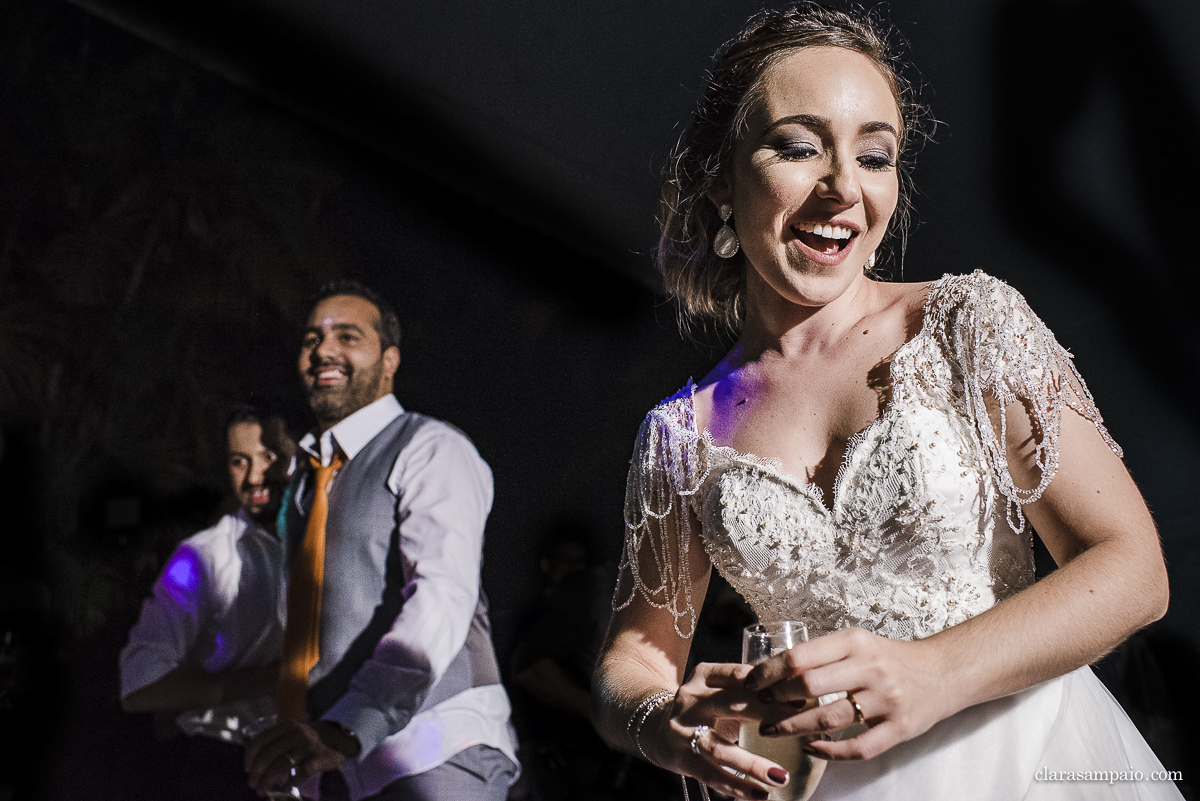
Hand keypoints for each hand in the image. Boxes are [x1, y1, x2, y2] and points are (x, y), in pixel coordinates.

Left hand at [244, 719, 358, 793]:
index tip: (247, 770)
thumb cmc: (306, 738)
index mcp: (286, 727)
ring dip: (268, 780)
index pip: (260, 741)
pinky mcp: (319, 758)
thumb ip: (274, 741)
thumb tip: (252, 762)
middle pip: (268, 755)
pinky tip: (286, 786)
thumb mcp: (291, 732)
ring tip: (262, 790)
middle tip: (252, 784)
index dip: (249, 757)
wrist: (336, 738)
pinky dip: (292, 781)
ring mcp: (308, 746)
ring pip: (281, 765)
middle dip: (257, 773)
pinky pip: (302, 771)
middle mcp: (296, 734)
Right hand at [643, 663, 795, 800]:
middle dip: (766, 716)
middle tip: (797, 727)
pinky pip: (711, 775)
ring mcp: (683, 731)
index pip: (738, 676)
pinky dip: (737, 787)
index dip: (769, 686)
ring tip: (780, 776)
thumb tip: (801, 697)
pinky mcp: (682, 759)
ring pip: (719, 748)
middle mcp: (690, 700)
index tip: (800, 699)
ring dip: (752, 764)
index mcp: (703, 675)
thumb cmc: (704, 708)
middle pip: (729, 706)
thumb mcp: (719, 689)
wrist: (658, 727)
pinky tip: (760, 794)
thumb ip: (750, 691)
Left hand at [744, 627, 951, 760]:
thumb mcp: (857, 643)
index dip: (769, 671)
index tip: (752, 681)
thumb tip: (773, 669)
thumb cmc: (889, 657)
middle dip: (777, 698)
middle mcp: (871, 668)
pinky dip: (830, 752)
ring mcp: (887, 700)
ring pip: (829, 719)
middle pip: (810, 686)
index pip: (800, 657)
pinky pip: (859, 748)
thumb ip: (822, 655)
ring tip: (772, 729)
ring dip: (794, 727)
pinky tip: (811, 749)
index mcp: (855, 642)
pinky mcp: (899, 729)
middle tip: (760, 705)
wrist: (942, 672)